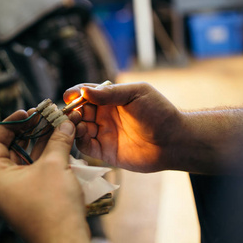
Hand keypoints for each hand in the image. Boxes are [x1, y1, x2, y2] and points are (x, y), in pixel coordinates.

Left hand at [0, 110, 94, 242]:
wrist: (65, 241)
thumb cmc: (52, 208)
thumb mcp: (54, 166)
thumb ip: (58, 141)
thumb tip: (65, 124)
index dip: (9, 124)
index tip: (25, 113)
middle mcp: (4, 185)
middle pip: (13, 149)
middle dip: (30, 132)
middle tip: (44, 117)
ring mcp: (19, 193)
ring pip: (27, 161)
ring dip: (42, 144)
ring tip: (56, 127)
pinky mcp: (33, 199)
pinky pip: (37, 172)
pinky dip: (48, 158)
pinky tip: (61, 145)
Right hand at [64, 82, 181, 172]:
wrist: (173, 141)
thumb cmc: (158, 112)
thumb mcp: (136, 94)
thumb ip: (110, 93)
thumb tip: (84, 91)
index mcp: (111, 99)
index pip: (87, 94)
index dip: (76, 94)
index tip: (68, 96)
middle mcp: (105, 116)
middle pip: (80, 111)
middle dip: (72, 110)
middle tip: (70, 112)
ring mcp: (104, 133)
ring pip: (80, 128)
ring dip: (74, 125)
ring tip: (75, 123)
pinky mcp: (105, 152)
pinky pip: (86, 146)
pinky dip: (79, 140)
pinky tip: (82, 135)